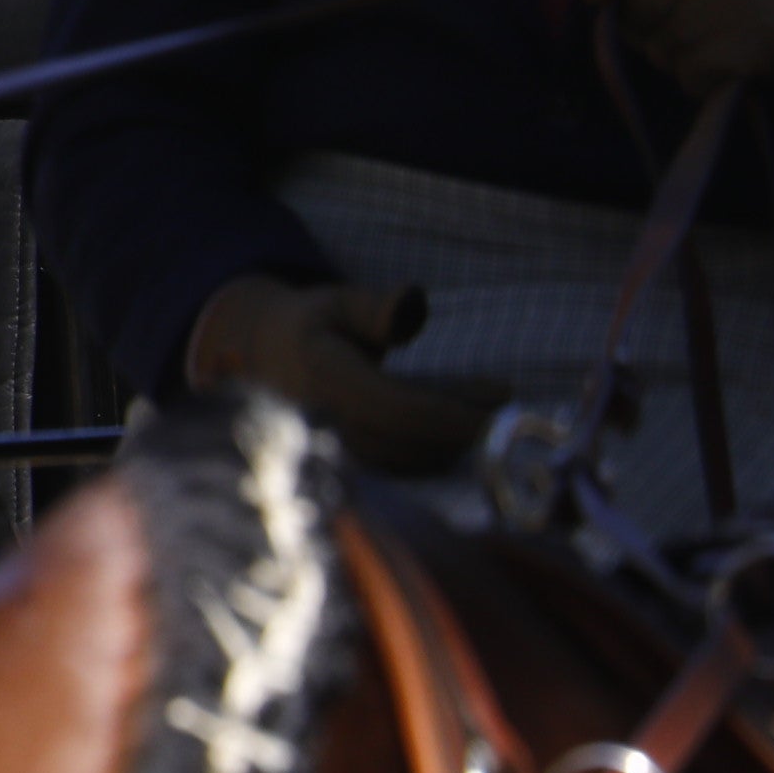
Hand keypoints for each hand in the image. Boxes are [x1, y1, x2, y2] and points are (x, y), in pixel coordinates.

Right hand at [186, 275, 496, 475]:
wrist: (265, 357)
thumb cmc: (312, 324)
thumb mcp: (338, 302)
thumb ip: (376, 308)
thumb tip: (414, 303)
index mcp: (324, 377)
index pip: (398, 408)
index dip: (452, 415)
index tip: (502, 410)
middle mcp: (326, 422)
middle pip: (410, 442)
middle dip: (466, 429)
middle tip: (509, 405)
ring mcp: (335, 449)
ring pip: (409, 462)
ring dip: (456, 441)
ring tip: (491, 406)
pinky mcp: (349, 464)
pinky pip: (401, 469)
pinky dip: (437, 452)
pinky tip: (461, 426)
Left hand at [571, 0, 773, 94]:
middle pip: (627, 13)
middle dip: (653, 26)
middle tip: (706, 16)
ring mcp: (720, 0)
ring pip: (656, 50)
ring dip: (683, 53)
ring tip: (729, 34)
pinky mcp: (740, 46)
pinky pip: (686, 77)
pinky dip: (708, 79)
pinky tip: (741, 59)